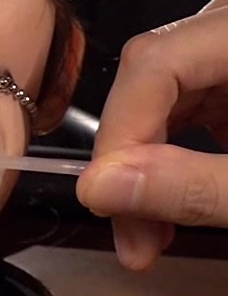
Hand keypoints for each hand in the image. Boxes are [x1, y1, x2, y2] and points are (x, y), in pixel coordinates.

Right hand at [76, 0, 227, 270]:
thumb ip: (197, 186)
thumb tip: (98, 188)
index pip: (155, 61)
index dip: (120, 131)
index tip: (108, 198)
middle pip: (151, 78)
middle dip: (134, 161)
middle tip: (132, 234)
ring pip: (161, 96)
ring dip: (147, 166)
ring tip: (148, 231)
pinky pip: (184, 107)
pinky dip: (171, 158)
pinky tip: (170, 199)